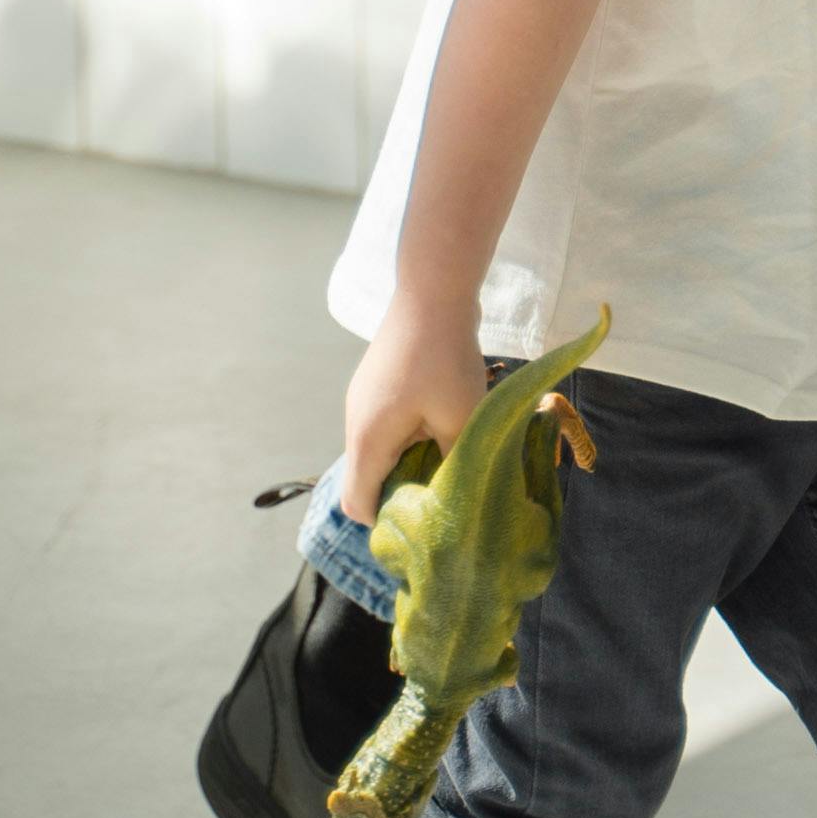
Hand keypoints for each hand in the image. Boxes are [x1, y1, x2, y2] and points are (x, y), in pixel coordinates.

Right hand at [338, 290, 483, 524]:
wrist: (433, 291)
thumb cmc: (445, 358)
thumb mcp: (460, 419)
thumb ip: (454, 464)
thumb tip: (457, 495)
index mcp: (368, 442)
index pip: (357, 504)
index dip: (384, 523)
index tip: (420, 526)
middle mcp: (355, 424)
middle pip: (367, 479)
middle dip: (401, 493)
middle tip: (442, 497)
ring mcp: (363, 401)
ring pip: (379, 452)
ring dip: (409, 461)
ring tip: (448, 460)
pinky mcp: (377, 384)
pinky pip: (387, 426)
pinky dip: (409, 436)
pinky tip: (443, 425)